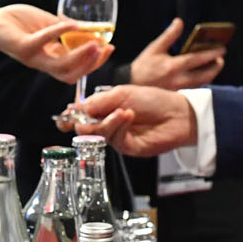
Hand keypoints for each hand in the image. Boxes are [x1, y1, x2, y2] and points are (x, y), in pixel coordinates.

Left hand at [0, 3, 113, 82]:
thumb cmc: (19, 23)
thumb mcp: (48, 25)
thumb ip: (65, 29)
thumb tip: (89, 27)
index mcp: (50, 59)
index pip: (76, 69)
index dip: (95, 62)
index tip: (110, 47)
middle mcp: (42, 63)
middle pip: (72, 74)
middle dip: (92, 64)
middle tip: (105, 49)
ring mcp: (32, 57)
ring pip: (60, 67)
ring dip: (80, 57)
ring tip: (95, 43)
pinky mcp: (22, 47)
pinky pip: (43, 42)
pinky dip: (59, 33)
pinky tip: (72, 24)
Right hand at [75, 84, 196, 157]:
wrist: (177, 113)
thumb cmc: (152, 99)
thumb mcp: (121, 93)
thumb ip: (97, 102)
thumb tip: (74, 109)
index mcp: (102, 109)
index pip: (78, 115)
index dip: (69, 116)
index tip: (66, 115)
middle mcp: (106, 124)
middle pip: (82, 128)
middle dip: (85, 120)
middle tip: (91, 114)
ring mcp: (116, 137)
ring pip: (97, 134)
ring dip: (107, 121)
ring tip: (123, 111)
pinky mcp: (126, 148)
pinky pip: (113, 139)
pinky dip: (118, 125)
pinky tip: (128, 116)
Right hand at [128, 18, 225, 90]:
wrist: (130, 86)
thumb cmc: (142, 66)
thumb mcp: (154, 48)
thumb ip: (169, 35)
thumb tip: (179, 21)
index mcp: (172, 66)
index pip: (197, 59)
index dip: (212, 53)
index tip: (222, 48)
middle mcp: (178, 80)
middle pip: (205, 75)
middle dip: (216, 66)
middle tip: (220, 58)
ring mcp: (179, 89)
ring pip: (202, 83)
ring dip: (211, 74)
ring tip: (214, 64)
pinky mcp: (177, 95)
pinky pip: (195, 87)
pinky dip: (202, 80)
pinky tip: (203, 73)